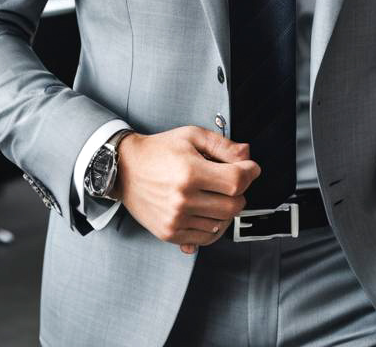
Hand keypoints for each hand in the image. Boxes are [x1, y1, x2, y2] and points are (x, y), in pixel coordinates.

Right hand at [114, 125, 260, 253]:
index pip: (236, 181)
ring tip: (216, 194)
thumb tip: (247, 154)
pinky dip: (214, 227)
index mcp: (190, 172)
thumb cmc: (159, 150)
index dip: (250, 173)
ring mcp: (176, 219)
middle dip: (240, 192)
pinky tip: (208, 211)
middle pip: (233, 206)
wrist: (125, 168)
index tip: (251, 168)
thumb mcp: (191, 136)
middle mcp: (183, 199)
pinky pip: (205, 238)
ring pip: (221, 224)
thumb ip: (222, 145)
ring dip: (227, 209)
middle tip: (232, 181)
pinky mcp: (169, 233)